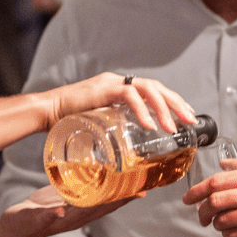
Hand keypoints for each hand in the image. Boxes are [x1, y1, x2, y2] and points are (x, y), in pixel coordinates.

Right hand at [0, 185, 130, 236]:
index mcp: (74, 216)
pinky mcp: (66, 201)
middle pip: (109, 202)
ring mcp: (73, 208)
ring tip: (135, 177)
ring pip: (102, 198)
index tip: (140, 190)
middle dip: (128, 192)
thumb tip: (61, 211)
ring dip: (118, 188)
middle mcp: (78, 213)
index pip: (104, 206)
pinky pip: (88, 193)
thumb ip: (46, 214)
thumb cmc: (21, 225)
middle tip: (147, 179)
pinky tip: (108, 175)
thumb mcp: (32, 218)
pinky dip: (100, 185)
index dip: (122, 198)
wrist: (12, 230)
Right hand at [45, 72, 195, 133]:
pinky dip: (142, 110)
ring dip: (164, 108)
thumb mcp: (100, 126)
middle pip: (156, 87)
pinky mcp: (103, 89)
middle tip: (190, 120)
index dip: (172, 101)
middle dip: (176, 103)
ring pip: (147, 88)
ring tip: (172, 127)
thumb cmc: (69, 123)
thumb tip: (128, 154)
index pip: (153, 90)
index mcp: (120, 89)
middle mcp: (118, 82)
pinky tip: (150, 125)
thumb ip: (115, 132)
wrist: (46, 112)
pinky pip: (128, 95)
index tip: (187, 115)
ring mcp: (111, 83)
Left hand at [182, 156, 236, 236]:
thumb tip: (223, 165)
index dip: (196, 191)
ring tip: (221, 224)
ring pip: (223, 223)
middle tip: (201, 216)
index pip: (216, 182)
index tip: (188, 198)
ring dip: (217, 226)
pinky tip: (232, 235)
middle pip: (215, 204)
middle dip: (202, 211)